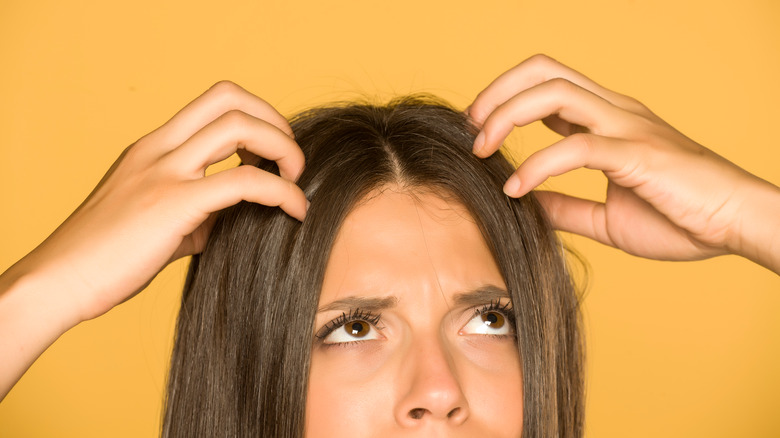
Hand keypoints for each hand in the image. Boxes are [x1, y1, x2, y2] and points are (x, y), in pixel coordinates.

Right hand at [10, 80, 307, 322]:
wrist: (59, 282)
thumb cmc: (104, 258)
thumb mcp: (155, 221)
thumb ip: (196, 212)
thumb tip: (235, 219)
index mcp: (152, 148)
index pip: (214, 102)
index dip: (255, 117)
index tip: (271, 154)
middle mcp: (158, 149)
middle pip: (229, 97)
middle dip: (274, 121)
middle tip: (290, 161)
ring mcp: (164, 172)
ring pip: (238, 126)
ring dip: (283, 147)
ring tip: (296, 181)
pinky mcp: (173, 204)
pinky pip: (243, 181)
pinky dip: (281, 191)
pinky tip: (296, 212)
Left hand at [467, 54, 779, 269]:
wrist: (738, 225)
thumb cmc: (682, 218)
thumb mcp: (607, 217)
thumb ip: (566, 208)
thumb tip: (526, 206)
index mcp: (609, 120)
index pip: (548, 84)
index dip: (506, 97)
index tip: (480, 129)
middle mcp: (615, 112)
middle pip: (544, 71)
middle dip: (498, 92)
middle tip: (471, 129)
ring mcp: (627, 127)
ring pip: (555, 93)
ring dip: (507, 116)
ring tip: (483, 150)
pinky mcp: (637, 154)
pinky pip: (577, 147)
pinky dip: (537, 166)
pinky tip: (516, 190)